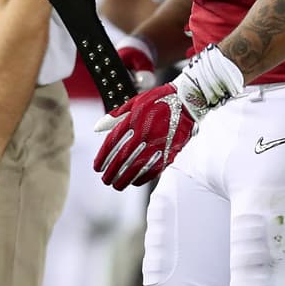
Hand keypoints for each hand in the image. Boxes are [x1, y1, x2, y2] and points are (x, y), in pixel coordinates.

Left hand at [93, 44, 242, 189]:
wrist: (187, 100)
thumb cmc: (159, 100)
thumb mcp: (135, 103)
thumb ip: (115, 116)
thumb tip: (97, 128)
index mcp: (134, 119)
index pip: (113, 143)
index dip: (103, 157)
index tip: (97, 168)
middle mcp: (145, 132)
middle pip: (123, 158)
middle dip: (111, 172)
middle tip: (105, 180)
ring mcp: (158, 142)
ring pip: (138, 166)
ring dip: (125, 178)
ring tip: (117, 185)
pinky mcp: (171, 150)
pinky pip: (155, 168)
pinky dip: (144, 177)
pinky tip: (136, 182)